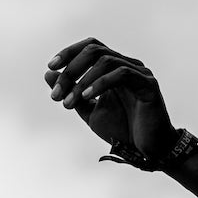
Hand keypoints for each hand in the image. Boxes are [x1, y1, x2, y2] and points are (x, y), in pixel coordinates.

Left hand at [45, 37, 176, 157]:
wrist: (147, 150)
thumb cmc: (122, 130)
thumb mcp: (89, 111)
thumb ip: (72, 92)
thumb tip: (48, 74)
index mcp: (114, 69)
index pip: (91, 47)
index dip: (69, 53)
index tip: (51, 67)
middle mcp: (128, 65)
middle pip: (95, 50)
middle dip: (71, 69)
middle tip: (57, 92)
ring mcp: (140, 73)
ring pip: (106, 61)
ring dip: (81, 81)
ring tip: (68, 103)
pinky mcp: (149, 84)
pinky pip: (122, 74)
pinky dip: (100, 83)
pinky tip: (86, 97)